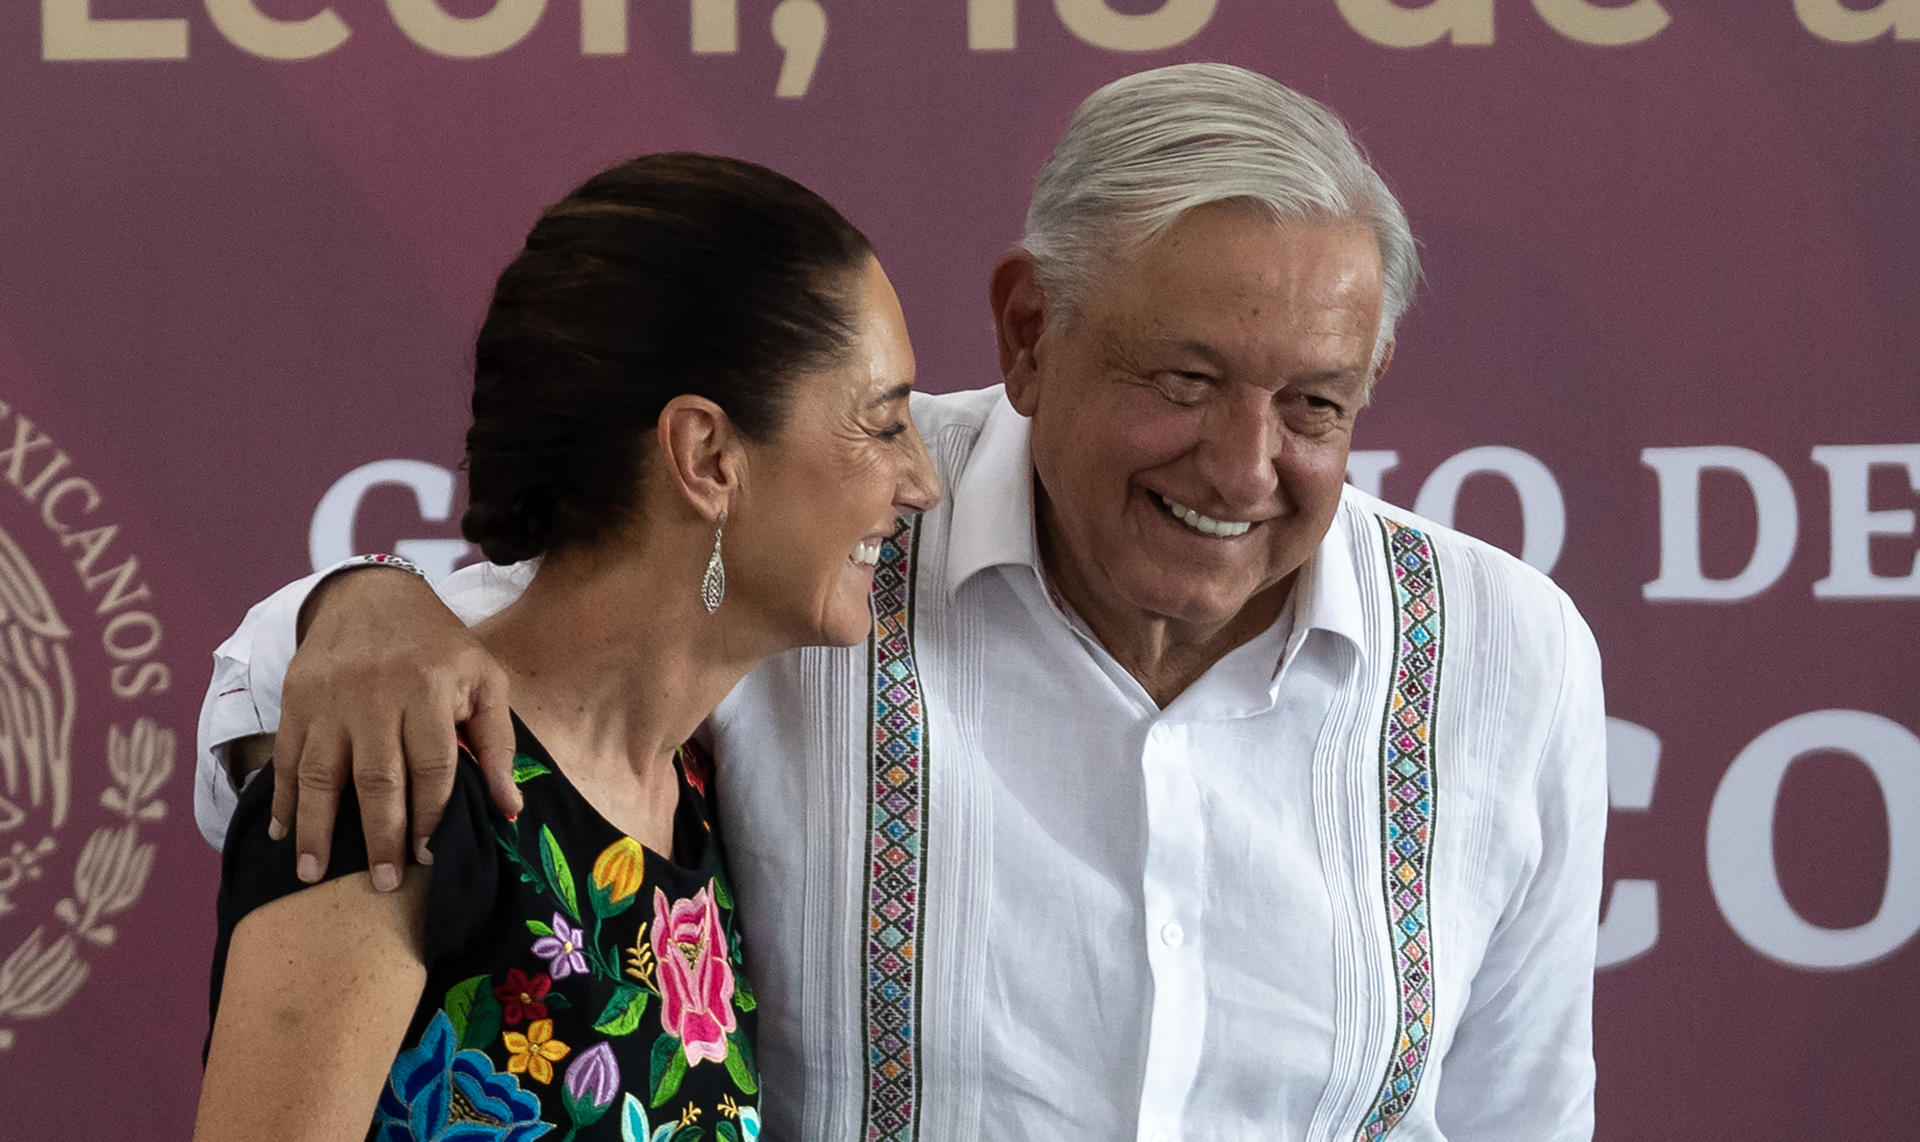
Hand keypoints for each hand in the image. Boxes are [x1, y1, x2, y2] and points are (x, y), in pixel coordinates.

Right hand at [270, 567, 520, 889]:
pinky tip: (282, 834)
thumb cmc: (439, 647)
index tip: (428, 857)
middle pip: (377, 778)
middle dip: (380, 836)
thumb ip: (497, 743)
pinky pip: (286, 756)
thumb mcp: (484, 680)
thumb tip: (509, 809)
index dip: (431, 815)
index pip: (433, 765)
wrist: (371, 596)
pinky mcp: (296, 698)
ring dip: (317, 829)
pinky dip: (282, 798)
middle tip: (381, 885)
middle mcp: (376, 693)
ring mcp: (330, 697)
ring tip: (314, 876)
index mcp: (431, 687)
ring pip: (321, 773)